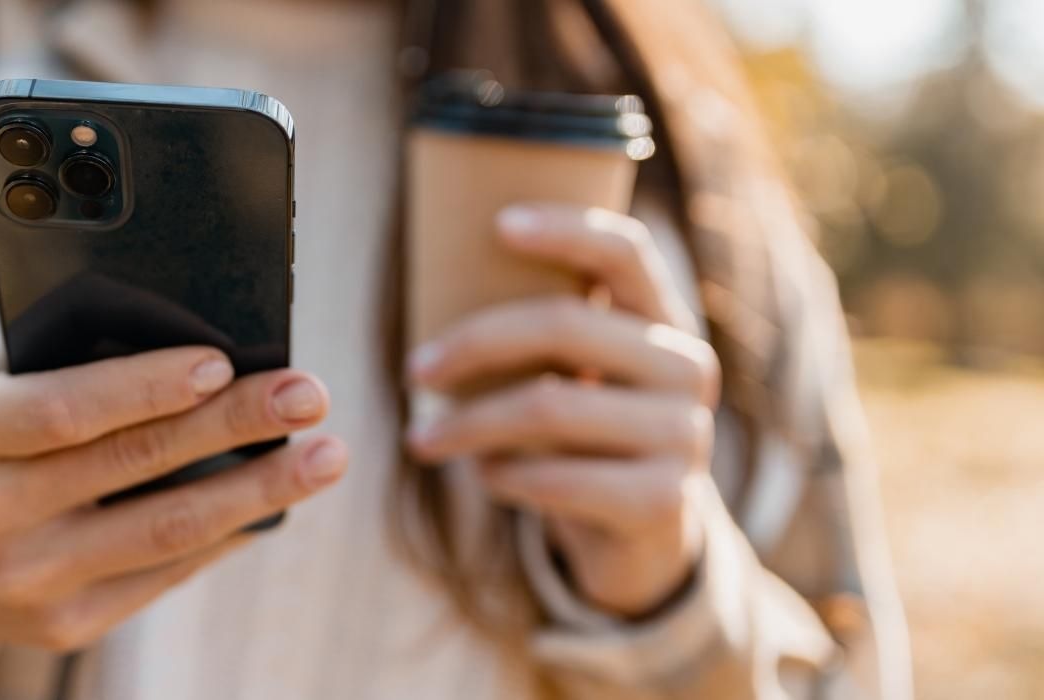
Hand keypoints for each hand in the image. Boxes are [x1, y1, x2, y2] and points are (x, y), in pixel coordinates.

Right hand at [0, 347, 345, 687]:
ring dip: (258, 491)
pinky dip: (226, 534)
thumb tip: (205, 367)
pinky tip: (272, 504)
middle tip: (308, 395)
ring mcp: (28, 582)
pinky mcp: (65, 627)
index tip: (221, 361)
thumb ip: (67, 383)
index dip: (145, 387)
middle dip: (233, 426)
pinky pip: (164, 573)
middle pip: (132, 466)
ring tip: (323, 456)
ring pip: (164, 531)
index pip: (64, 410)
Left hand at [405, 203, 719, 617]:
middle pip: (566, 326)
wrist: (645, 539)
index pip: (626, 252)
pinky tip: (483, 476)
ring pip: (550, 405)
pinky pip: (557, 478)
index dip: (566, 230)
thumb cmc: (584, 440)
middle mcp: (686, 368)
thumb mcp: (575, 379)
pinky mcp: (664, 501)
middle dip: (473, 343)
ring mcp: (684, 435)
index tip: (498, 224)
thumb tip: (435, 295)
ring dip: (469, 424)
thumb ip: (541, 338)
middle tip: (415, 370)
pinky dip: (503, 476)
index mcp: (664, 321)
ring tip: (422, 439)